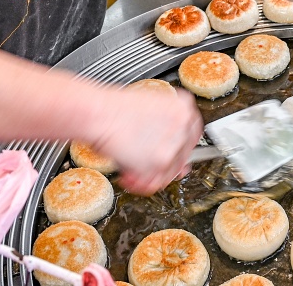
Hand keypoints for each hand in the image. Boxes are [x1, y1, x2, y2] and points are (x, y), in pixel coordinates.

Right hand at [88, 86, 203, 194]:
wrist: (100, 115)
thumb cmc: (115, 109)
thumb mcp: (149, 107)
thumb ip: (166, 124)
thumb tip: (173, 147)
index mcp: (183, 108)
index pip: (193, 132)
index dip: (180, 143)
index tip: (170, 147)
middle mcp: (183, 125)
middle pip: (184, 153)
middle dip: (165, 160)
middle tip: (145, 159)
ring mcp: (174, 145)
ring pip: (171, 171)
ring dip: (151, 173)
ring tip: (130, 166)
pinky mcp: (161, 163)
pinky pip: (156, 183)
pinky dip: (141, 184)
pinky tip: (128, 176)